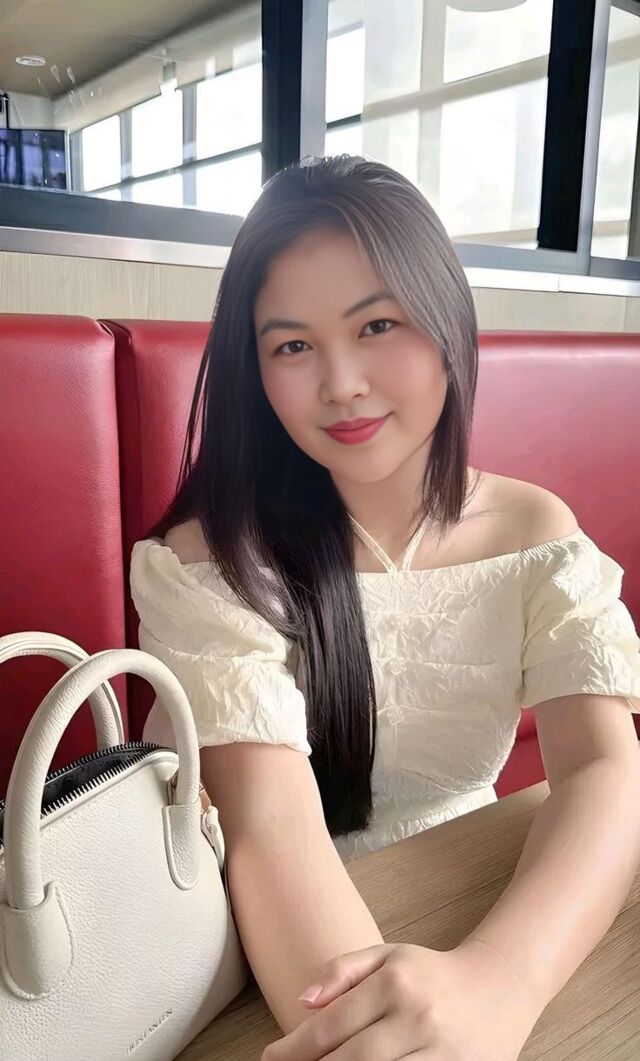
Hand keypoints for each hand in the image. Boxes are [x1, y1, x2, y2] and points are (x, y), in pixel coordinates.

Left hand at [261, 939, 541, 1059]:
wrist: (501, 986)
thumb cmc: (432, 975)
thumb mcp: (388, 956)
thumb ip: (343, 971)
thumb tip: (302, 1000)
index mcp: (396, 983)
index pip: (332, 1026)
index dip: (294, 1049)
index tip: (270, 1059)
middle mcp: (418, 1017)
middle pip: (352, 1060)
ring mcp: (442, 1052)